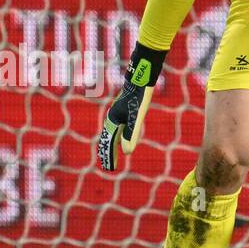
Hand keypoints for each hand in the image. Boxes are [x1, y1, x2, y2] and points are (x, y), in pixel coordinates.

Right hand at [97, 43, 165, 171]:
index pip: (108, 143)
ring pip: (111, 133)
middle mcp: (113, 118)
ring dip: (111, 144)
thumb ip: (131, 134)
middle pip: (107, 139)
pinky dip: (117, 136)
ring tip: (113, 153)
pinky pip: (117, 127)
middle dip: (107, 152)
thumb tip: (128, 151)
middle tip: (109, 166)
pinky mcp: (124, 110)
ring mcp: (118, 114)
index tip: (110, 169)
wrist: (140, 78)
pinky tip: (123, 136)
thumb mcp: (137, 117)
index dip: (109, 156)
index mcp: (113, 121)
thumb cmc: (139, 97)